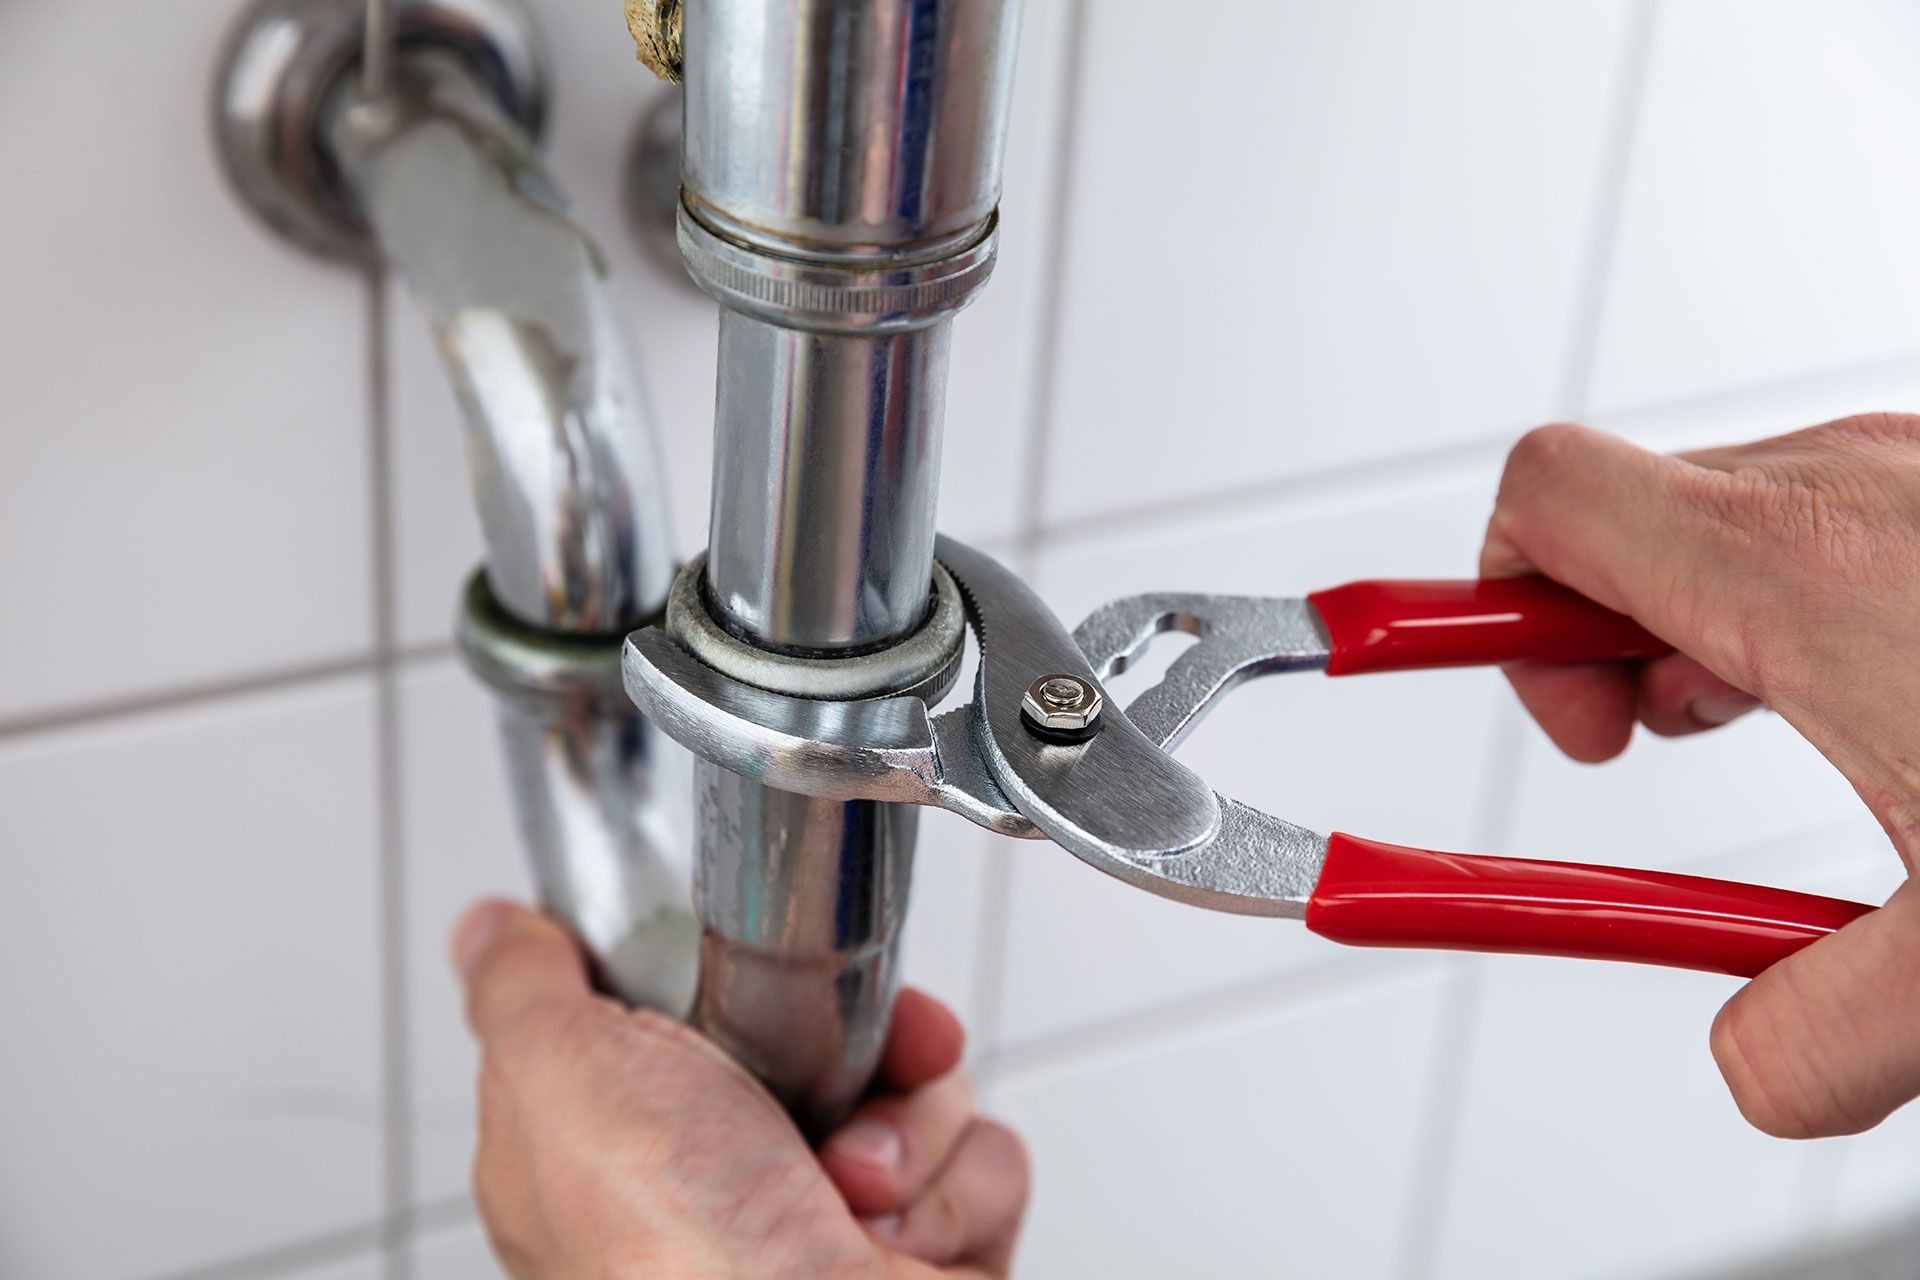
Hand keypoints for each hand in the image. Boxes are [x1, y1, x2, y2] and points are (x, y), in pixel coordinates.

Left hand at [452, 900, 1028, 1277]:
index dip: (742, 971)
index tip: (755, 953)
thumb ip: (525, 986)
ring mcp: (835, 1220)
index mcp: (628, 1141)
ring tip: (853, 1186)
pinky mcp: (931, 1254)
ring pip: (923, 1088)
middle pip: (832, 1035)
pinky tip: (896, 1238)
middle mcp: (732, 1182)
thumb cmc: (663, 1254)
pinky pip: (989, 1157)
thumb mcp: (552, 1076)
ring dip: (908, 1125)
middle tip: (837, 1069)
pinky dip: (957, 1189)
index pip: (702, 1009)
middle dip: (855, 1040)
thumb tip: (493, 930)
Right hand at [1480, 413, 1919, 1138]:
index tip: (1461, 691)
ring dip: (1695, 621)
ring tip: (1756, 722)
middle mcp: (1847, 488)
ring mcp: (1914, 475)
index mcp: (1799, 573)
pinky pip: (1814, 516)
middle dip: (1593, 642)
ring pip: (1718, 514)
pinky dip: (1792, 601)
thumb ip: (1818, 1034)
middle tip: (1640, 745)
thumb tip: (1751, 1062)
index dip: (1473, 604)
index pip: (1544, 507)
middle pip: (1615, 515)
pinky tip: (1865, 690)